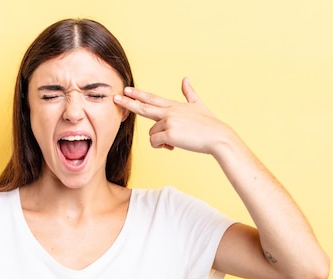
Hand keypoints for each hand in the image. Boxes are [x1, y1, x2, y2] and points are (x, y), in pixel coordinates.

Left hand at [114, 77, 236, 153]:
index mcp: (174, 105)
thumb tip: (185, 78)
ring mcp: (169, 121)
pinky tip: (172, 147)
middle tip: (115, 98)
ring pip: (152, 133)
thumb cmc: (209, 124)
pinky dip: (162, 147)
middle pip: (143, 107)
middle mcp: (169, 111)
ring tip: (175, 142)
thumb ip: (189, 93)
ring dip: (160, 141)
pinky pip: (155, 142)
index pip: (152, 99)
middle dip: (128, 103)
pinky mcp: (169, 133)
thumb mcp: (198, 104)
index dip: (138, 95)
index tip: (126, 90)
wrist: (218, 137)